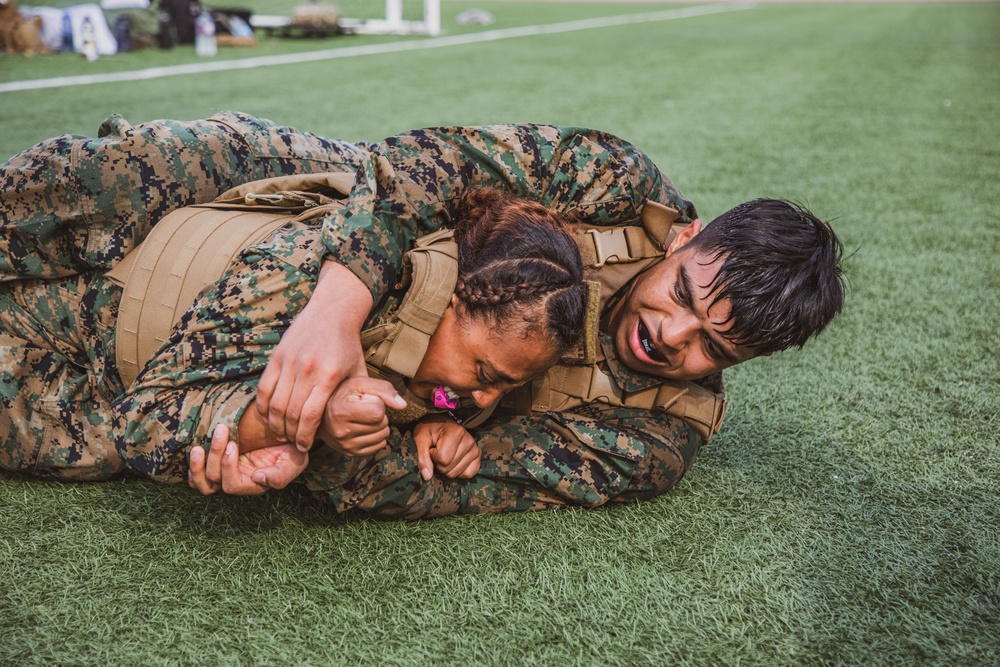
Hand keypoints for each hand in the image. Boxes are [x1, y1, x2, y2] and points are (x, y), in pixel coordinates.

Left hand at [188, 423, 308, 495]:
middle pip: (213, 481)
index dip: (228, 467)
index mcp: (253, 485)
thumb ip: (280, 475)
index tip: (233, 443)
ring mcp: (224, 475)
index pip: (232, 485)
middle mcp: (236, 482)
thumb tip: (257, 478)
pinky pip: (196, 476)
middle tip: (221, 430)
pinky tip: (196, 449)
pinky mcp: (216, 465)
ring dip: (197, 464)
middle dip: (214, 455)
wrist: (285, 434)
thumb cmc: (292, 450)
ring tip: (199, 446)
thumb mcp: (295, 461)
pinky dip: (193, 466)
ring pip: (201, 482)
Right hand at [255, 261, 372, 451]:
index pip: (311, 416)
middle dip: (291, 434)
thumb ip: (379, 392)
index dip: (305, 436)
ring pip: (275, 403)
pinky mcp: (277, 356)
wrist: (332, 311)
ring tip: (281, 434)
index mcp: (329, 375)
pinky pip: (264, 388)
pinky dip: (263, 407)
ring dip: (275, 424)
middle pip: (291, 414)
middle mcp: (307, 369)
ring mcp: (289, 362)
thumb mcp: (362, 369)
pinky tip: (269, 417)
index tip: (305, 447)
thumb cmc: (348, 345)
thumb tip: (401, 407)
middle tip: (294, 444)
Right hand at [318, 377, 406, 456]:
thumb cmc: (343, 394)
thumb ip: (383, 389)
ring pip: (383, 436)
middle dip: (379, 414)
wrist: (322, 411)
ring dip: (379, 425)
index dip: (376, 402)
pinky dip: (377, 436)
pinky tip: (364, 428)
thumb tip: (402, 405)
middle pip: (382, 424)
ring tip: (363, 418)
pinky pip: (379, 446)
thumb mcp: (360, 383)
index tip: (363, 399)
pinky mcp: (350, 453)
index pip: (378, 412)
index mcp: (340, 412)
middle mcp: (341, 432)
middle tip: (362, 408)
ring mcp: (345, 445)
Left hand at [413, 416, 481, 480]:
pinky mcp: (477, 456)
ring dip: (447, 468)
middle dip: (439, 464)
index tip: (432, 448)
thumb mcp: (420, 439)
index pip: (443, 459)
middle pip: (449, 468)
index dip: (433, 457)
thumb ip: (422, 456)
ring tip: (445, 454)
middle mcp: (469, 440)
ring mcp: (475, 449)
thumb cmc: (429, 430)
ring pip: (456, 473)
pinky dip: (458, 472)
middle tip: (438, 452)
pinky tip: (454, 462)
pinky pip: (468, 474)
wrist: (441, 423)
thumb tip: (427, 476)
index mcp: (456, 432)